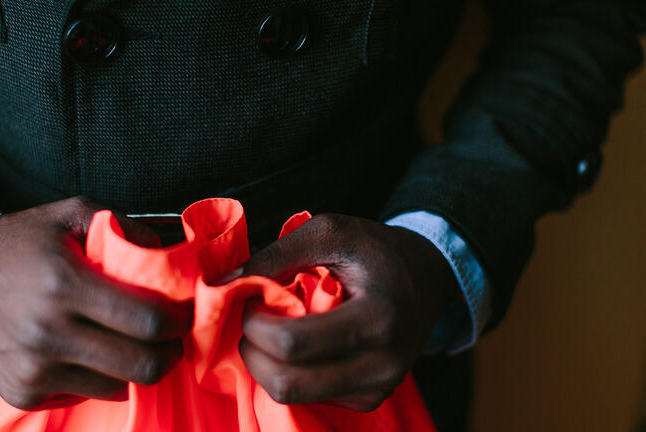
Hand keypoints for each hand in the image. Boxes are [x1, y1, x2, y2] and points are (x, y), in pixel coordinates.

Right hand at [0, 196, 192, 409]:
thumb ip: (125, 226)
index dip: (180, 321)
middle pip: (142, 366)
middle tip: (170, 338)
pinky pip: (85, 395)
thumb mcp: (70, 213)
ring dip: (133, 366)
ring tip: (128, 341)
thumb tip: (167, 252)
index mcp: (64, 284)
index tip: (185, 314)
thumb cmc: (16, 242)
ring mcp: (33, 370)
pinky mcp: (22, 391)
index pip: (148, 321)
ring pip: (118, 386)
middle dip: (169, 353)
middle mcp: (48, 333)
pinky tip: (91, 351)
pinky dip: (99, 377)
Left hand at [240, 213, 457, 411]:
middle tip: (256, 319)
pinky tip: (299, 345)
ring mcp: (377, 388)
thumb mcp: (329, 232)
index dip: (255, 323)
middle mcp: (383, 364)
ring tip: (275, 329)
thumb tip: (224, 284)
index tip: (252, 299)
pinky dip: (288, 373)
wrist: (421, 279)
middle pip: (287, 383)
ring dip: (266, 364)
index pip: (293, 343)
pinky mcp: (368, 400)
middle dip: (253, 350)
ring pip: (291, 397)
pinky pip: (307, 398)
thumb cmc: (372, 250)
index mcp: (378, 318)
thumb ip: (277, 253)